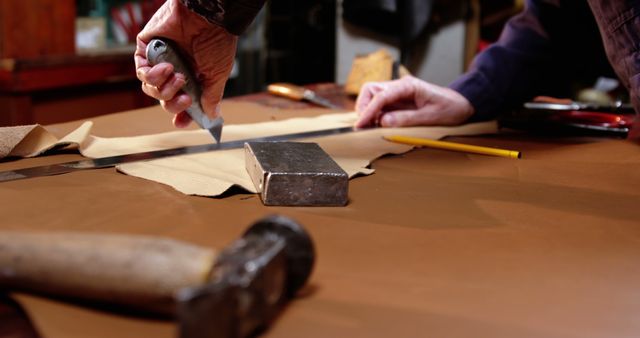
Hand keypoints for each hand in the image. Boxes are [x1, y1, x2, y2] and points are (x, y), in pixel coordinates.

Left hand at [134, 0, 236, 127]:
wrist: (208, 17)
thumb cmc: (217, 42)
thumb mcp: (218, 75)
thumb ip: (212, 96)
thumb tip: (212, 115)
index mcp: (193, 77)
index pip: (181, 102)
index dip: (180, 114)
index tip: (182, 121)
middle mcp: (175, 70)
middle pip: (164, 99)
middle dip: (174, 103)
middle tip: (186, 97)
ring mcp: (160, 60)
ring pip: (151, 89)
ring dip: (164, 88)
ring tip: (177, 76)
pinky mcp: (147, 49)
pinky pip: (141, 71)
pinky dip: (152, 75)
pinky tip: (166, 67)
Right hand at [354, 76, 474, 127]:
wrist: (461, 104)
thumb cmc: (449, 108)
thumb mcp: (430, 117)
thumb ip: (406, 119)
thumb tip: (383, 122)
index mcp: (408, 86)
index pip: (381, 96)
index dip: (368, 111)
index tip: (361, 124)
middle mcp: (400, 86)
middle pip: (371, 90)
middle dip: (364, 106)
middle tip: (364, 125)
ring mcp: (398, 92)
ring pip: (372, 96)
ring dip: (368, 110)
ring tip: (371, 126)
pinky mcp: (398, 100)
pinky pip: (380, 104)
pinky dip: (375, 114)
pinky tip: (378, 124)